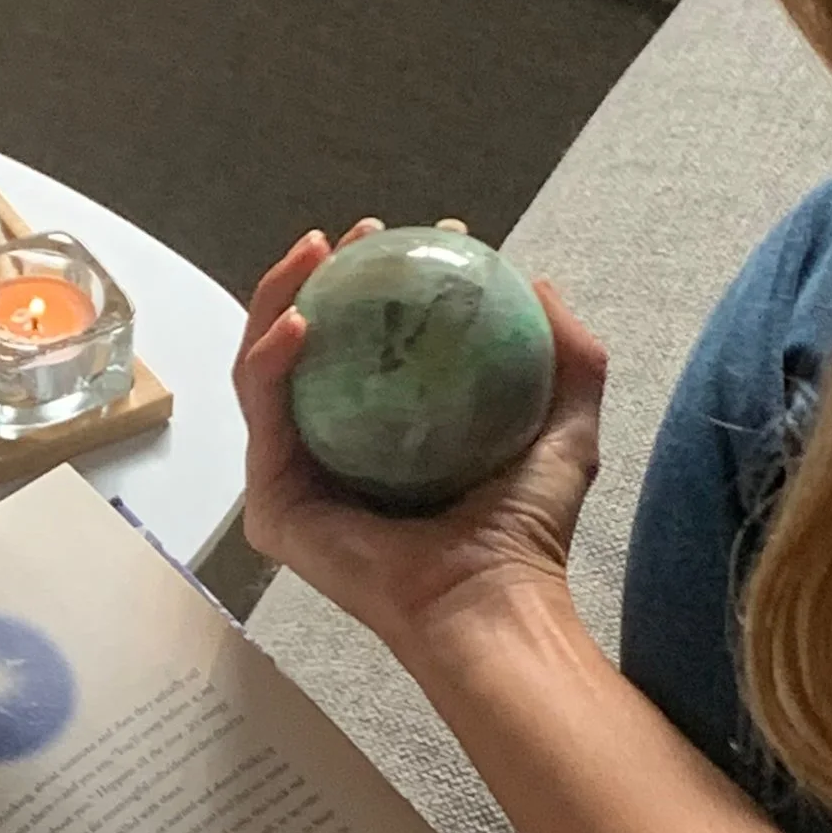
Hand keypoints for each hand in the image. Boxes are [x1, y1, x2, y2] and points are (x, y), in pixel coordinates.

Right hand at [235, 221, 607, 659]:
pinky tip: (300, 320)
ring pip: (267, 368)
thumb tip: (539, 282)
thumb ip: (569, 357)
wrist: (485, 600)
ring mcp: (295, 476)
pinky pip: (262, 412)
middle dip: (321, 275)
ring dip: (282, 297)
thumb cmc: (525, 531)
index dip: (386, 280)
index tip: (425, 237)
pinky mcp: (272, 500)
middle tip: (359, 232)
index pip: (370, 345)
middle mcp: (332, 453)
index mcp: (384, 436)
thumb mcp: (565, 427)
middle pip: (308, 346)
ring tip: (317, 251)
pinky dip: (271, 357)